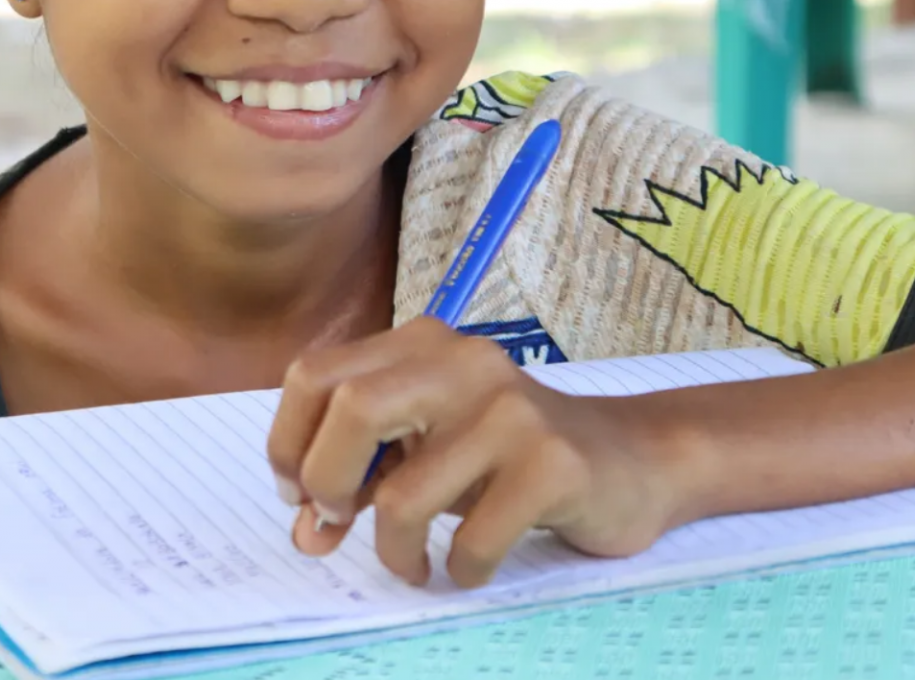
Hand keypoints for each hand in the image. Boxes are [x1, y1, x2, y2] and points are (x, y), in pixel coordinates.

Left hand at [266, 318, 696, 588]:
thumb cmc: (504, 458)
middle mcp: (463, 360)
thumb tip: (306, 528)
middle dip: (326, 482)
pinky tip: (470, 565)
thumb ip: (361, 475)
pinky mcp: (554, 462)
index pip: (314, 375)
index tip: (299, 494)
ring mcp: (512, 409)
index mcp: (420, 343)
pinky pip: (472, 540)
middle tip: (339, 522)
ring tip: (413, 563)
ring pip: (406, 496)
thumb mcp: (425, 448)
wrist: (626, 460)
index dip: (288, 443)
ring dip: (395, 551)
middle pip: (350, 409)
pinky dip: (460, 570)